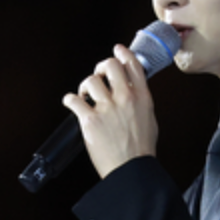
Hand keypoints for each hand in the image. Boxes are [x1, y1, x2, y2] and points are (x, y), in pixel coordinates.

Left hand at [63, 44, 157, 177]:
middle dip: (101, 68)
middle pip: (109, 65)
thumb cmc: (141, 150)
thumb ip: (140, 101)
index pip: (132, 64)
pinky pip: (73, 99)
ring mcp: (107, 108)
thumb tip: (133, 92)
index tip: (117, 50)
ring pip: (90, 80)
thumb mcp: (150, 118)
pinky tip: (72, 102)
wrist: (131, 169)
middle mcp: (124, 98)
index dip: (123, 53)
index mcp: (141, 97)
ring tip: (85, 95)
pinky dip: (70, 100)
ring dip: (85, 86)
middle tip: (98, 76)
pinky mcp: (90, 119)